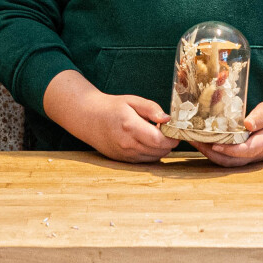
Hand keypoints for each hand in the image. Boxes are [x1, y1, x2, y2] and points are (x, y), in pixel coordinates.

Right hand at [43, 72, 174, 162]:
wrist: (89, 118)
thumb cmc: (112, 107)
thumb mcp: (132, 101)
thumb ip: (151, 108)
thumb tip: (167, 119)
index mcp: (131, 126)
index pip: (159, 140)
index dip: (172, 138)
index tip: (174, 130)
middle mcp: (128, 144)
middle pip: (159, 151)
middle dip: (168, 143)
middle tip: (166, 131)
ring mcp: (125, 154)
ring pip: (154, 158)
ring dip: (160, 149)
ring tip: (154, 135)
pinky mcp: (123, 160)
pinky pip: (145, 161)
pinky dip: (151, 153)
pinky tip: (146, 141)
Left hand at [197, 71, 262, 167]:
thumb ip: (260, 116)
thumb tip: (246, 123)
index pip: (243, 151)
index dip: (227, 150)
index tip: (212, 144)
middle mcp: (256, 154)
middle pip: (230, 160)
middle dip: (209, 153)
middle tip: (192, 140)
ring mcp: (252, 156)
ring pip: (228, 161)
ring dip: (210, 153)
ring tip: (194, 141)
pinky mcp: (249, 154)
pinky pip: (230, 157)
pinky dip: (216, 152)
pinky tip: (206, 141)